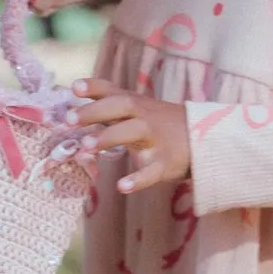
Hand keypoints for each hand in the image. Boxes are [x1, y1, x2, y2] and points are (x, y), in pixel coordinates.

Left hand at [67, 77, 190, 194]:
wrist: (203, 139)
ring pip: (133, 132)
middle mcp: (145, 117)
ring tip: (86, 146)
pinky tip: (121, 186)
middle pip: (122, 106)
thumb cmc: (158, 122)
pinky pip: (151, 171)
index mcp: (135, 104)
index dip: (94, 87)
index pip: (113, 90)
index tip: (74, 88)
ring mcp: (156, 139)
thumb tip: (74, 89)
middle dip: (95, 111)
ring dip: (110, 137)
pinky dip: (137, 179)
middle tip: (69, 119)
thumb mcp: (136, 107)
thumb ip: (107, 100)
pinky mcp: (165, 163)